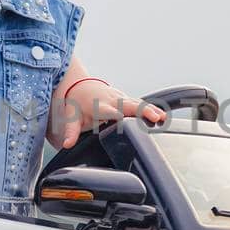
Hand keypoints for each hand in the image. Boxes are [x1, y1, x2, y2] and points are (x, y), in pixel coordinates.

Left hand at [51, 79, 168, 148]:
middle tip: (156, 118)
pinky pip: (139, 103)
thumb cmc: (76, 103)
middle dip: (143, 111)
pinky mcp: (126, 99)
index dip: (117, 115)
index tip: (125, 120)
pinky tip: (162, 116)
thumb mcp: (71, 117)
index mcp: (100, 106)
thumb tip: (67, 143)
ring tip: (162, 118)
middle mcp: (113, 100)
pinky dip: (150, 109)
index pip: (110, 111)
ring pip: (138, 103)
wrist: (80, 86)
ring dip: (151, 109)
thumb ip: (71, 131)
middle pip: (130, 105)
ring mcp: (121, 98)